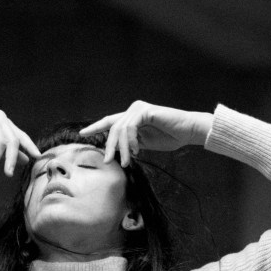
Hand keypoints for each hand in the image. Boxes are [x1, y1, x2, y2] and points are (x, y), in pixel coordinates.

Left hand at [79, 101, 212, 166]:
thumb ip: (129, 144)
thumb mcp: (144, 144)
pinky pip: (130, 128)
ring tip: (127, 161)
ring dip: (121, 148)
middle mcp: (133, 110)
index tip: (82, 133)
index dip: (95, 127)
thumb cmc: (170, 137)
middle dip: (109, 146)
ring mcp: (138, 108)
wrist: (188, 132)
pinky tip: (137, 150)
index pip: (110, 122)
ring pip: (119, 130)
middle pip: (112, 128)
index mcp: (131, 117)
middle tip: (108, 161)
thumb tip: (115, 151)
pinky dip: (131, 141)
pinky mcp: (145, 111)